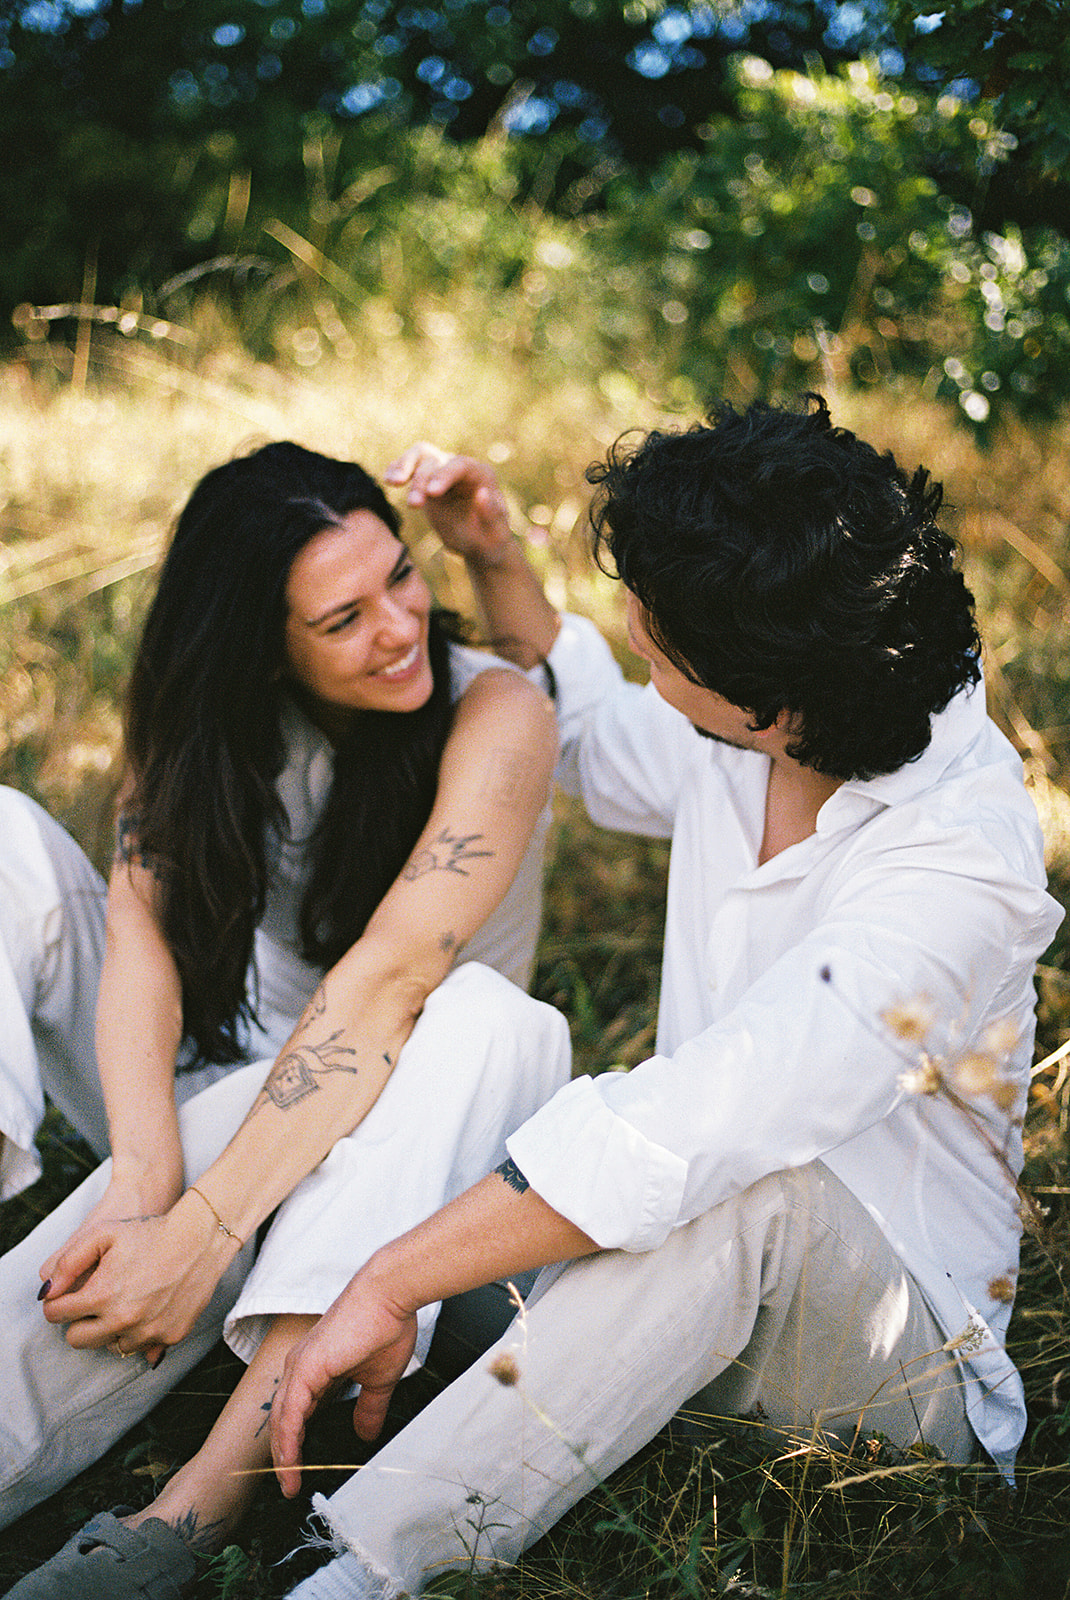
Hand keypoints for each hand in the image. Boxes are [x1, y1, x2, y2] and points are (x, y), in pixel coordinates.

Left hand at [39, 1168, 184, 1366]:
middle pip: (77, 1340)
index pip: (55, 1316)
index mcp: (101, 1295)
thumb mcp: (103, 1233)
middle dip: (79, 1321)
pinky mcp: (170, 1337)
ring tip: (126, 1301)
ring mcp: (148, 1332)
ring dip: (111, 1329)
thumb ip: (67, 1263)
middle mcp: (122, 1321)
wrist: (201, 1238)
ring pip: (110, 1347)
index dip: (58, 1302)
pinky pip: (142, 1348)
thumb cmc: (150, 1232)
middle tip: (96, 1300)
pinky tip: (148, 1308)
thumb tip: (47, 1292)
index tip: (69, 1294)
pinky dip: (140, 1333)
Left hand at [271, 1271, 418, 1497]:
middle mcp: (301, 1367)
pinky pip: (290, 1413)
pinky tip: (290, 1460)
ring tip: (288, 1484)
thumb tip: (365, 1434)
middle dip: (284, 1455)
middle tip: (289, 1485)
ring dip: (283, 1454)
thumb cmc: (386, 1326)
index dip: (297, 1443)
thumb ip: (368, 1407)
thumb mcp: (378, 1379)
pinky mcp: (306, 1368)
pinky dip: (288, 1439)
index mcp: (316, 1369)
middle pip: (282, 1420)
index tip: (301, 1471)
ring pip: (281, 1420)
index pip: (297, 1413)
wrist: (390, 1296)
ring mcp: (300, 1366)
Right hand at [384, 444, 512, 566]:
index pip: (460, 466)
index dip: (444, 475)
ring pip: (419, 457)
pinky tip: (388, 479)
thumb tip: (483, 494)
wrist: (479, 544)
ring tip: (392, 482)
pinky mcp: (425, 481)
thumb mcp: (497, 533)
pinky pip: (409, 467)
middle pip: (436, 461)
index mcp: (480, 475)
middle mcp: (460, 468)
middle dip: (421, 480)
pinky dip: (396, 469)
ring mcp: (441, 472)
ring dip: (404, 467)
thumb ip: (493, 514)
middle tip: (414, 506)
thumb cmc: (491, 539)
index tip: (431, 493)